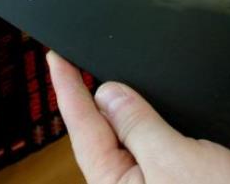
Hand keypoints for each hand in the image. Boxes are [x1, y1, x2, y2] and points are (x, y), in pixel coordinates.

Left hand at [47, 51, 229, 183]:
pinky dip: (153, 124)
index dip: (68, 87)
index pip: (83, 126)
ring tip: (121, 83)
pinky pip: (154, 147)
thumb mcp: (173, 159)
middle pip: (104, 131)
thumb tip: (110, 94)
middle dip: (96, 97)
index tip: (55, 58)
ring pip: (132, 138)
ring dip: (132, 111)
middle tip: (81, 60)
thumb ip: (139, 124)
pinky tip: (154, 113)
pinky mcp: (174, 183)